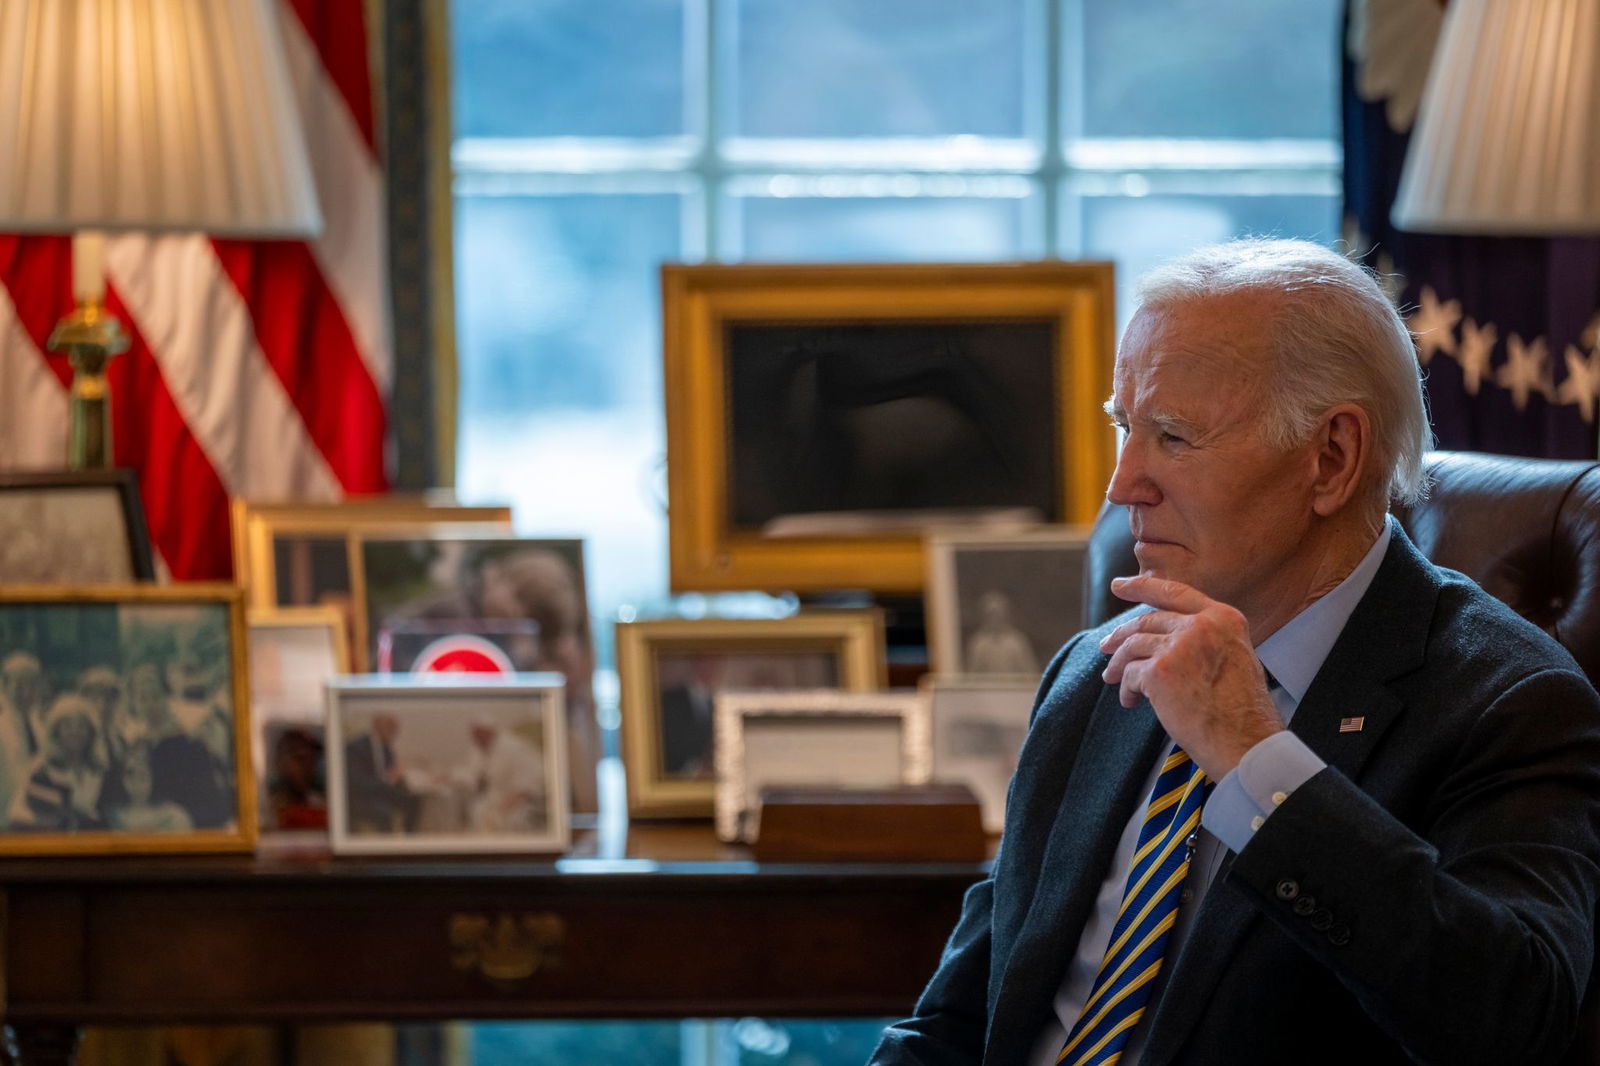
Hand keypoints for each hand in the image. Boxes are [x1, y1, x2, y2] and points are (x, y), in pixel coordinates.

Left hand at [1099, 574, 1282, 779]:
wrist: (1247, 743)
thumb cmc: (1243, 711)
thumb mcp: (1235, 657)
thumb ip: (1206, 639)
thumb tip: (1166, 637)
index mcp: (1223, 618)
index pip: (1175, 592)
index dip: (1142, 586)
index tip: (1119, 586)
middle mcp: (1201, 625)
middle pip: (1147, 621)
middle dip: (1121, 634)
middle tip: (1106, 647)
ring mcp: (1178, 646)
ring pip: (1133, 646)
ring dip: (1119, 665)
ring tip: (1112, 679)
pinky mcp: (1159, 672)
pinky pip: (1130, 675)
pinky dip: (1126, 690)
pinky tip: (1131, 702)